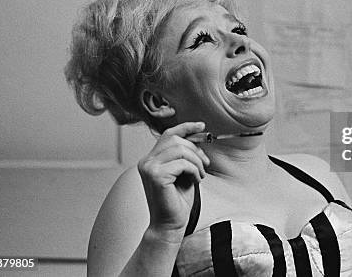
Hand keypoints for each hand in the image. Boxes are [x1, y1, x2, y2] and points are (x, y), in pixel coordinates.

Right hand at [137, 122, 210, 237]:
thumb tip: (198, 137)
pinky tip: (196, 180)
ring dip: (196, 161)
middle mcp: (146, 161)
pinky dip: (194, 170)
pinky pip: (182, 163)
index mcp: (151, 159)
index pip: (167, 135)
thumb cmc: (177, 201)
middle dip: (195, 150)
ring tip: (200, 174)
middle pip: (175, 140)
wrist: (170, 225)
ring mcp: (148, 168)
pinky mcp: (156, 176)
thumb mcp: (183, 172)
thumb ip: (186, 155)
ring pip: (180, 150)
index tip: (202, 126)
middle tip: (205, 164)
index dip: (185, 127)